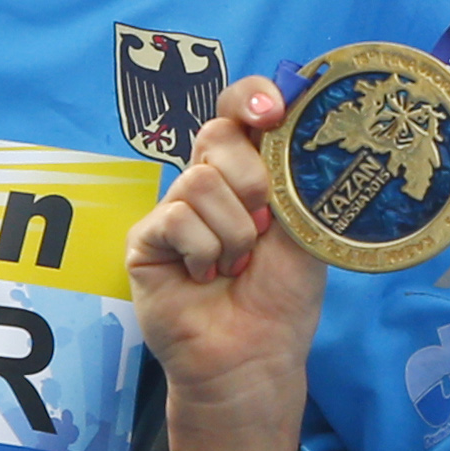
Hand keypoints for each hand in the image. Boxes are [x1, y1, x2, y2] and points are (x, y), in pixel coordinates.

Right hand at [127, 77, 324, 450]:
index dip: (251, 97)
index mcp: (248, 170)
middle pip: (216, 134)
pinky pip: (175, 219)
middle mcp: (207, 181)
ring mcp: (173, 208)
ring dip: (233, 233)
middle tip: (265, 227)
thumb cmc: (282, 295)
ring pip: (199, 182)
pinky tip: (205, 277)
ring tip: (236, 266)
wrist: (254, 353)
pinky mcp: (145, 239)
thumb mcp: (304, 229)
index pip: (238, 108)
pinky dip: (203, 251)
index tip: (271, 111)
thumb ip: (295, 178)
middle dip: (251, 180)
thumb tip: (293, 120)